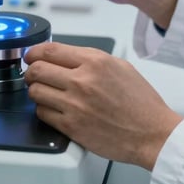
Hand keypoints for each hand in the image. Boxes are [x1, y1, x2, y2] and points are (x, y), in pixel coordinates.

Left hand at [24, 41, 182, 169]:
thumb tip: (66, 57)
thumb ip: (91, 59)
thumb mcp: (120, 66)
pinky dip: (44, 110)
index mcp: (95, 61)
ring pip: (35, 91)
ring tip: (45, 93)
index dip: (34, 52)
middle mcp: (82, 80)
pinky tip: (55, 109)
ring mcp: (75, 104)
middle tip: (33, 75)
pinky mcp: (71, 126)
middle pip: (37, 69)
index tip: (31, 56)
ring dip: (36, 91)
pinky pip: (43, 113)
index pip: (50, 50)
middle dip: (31, 71)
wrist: (152, 133)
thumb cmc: (140, 102)